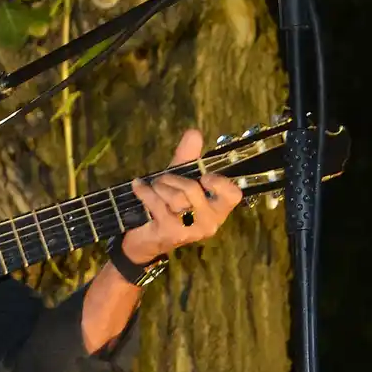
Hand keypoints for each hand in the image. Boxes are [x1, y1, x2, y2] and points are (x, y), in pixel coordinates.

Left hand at [122, 128, 243, 262]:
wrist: (144, 239)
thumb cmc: (167, 207)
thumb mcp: (178, 180)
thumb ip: (187, 158)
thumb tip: (194, 133)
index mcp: (218, 209)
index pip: (233, 195)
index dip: (220, 182)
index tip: (204, 176)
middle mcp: (210, 222)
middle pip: (193, 189)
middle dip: (172, 179)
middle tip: (161, 181)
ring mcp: (191, 230)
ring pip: (175, 197)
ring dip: (158, 187)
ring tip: (152, 188)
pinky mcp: (171, 233)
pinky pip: (157, 204)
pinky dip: (144, 192)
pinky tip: (138, 188)